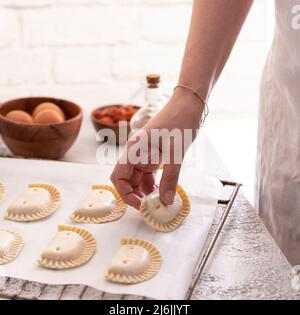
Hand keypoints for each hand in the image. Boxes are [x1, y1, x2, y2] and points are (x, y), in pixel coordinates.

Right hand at [110, 88, 203, 208]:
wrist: (189, 104)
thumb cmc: (180, 120)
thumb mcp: (175, 151)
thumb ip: (170, 177)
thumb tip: (166, 201)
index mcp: (134, 149)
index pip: (118, 176)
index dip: (125, 193)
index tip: (141, 204)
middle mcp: (136, 153)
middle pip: (127, 180)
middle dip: (136, 195)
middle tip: (151, 207)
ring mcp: (145, 154)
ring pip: (139, 179)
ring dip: (146, 192)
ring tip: (160, 202)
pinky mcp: (155, 155)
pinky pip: (150, 174)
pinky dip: (155, 184)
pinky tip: (164, 191)